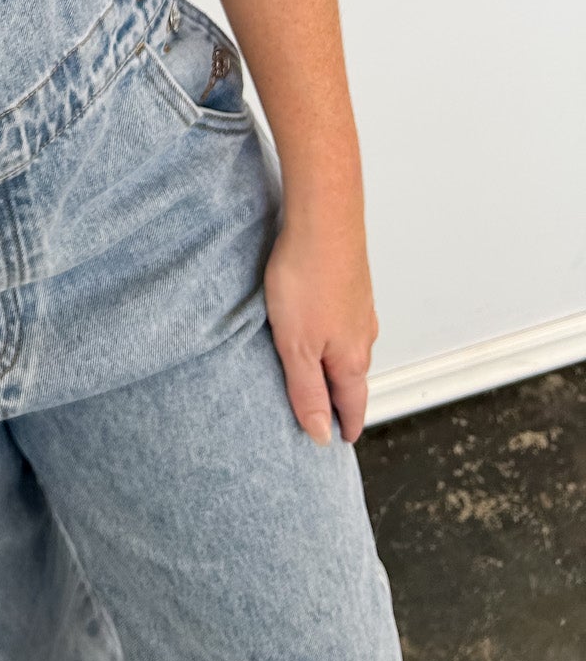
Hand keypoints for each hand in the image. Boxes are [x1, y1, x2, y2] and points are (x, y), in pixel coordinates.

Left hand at [262, 209, 377, 445]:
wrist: (323, 219)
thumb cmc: (307, 278)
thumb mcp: (296, 346)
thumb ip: (307, 391)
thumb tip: (321, 435)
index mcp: (351, 359)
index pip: (353, 405)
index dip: (345, 426)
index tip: (339, 442)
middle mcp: (362, 335)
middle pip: (353, 378)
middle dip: (342, 399)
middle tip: (329, 417)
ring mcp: (359, 307)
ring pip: (350, 347)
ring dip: (337, 365)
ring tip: (320, 376)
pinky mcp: (349, 283)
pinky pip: (343, 320)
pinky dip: (333, 335)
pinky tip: (318, 326)